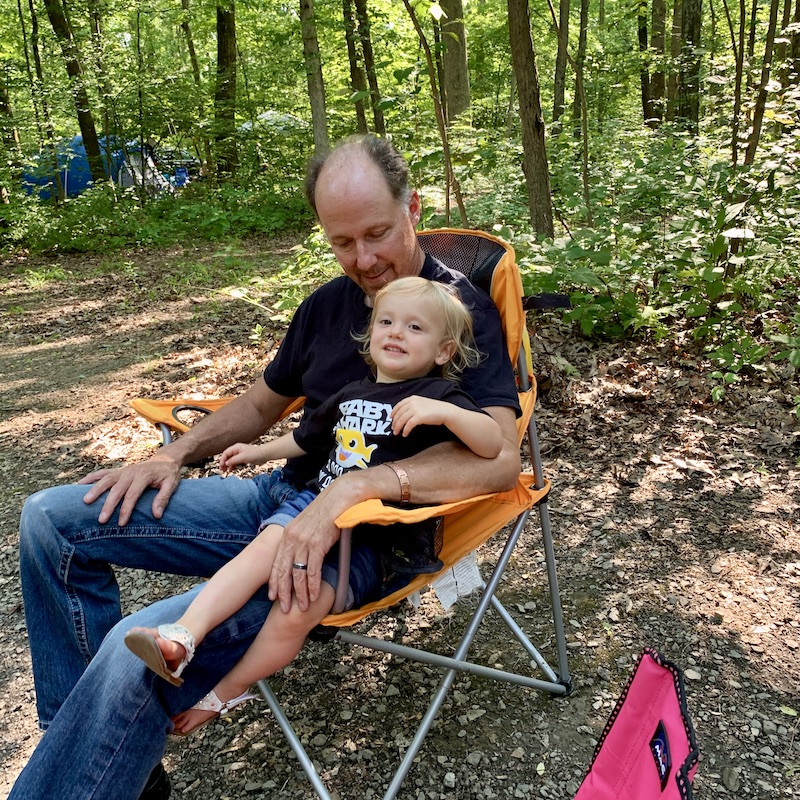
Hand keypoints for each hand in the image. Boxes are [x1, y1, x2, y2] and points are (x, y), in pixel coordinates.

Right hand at [78, 453, 182, 525]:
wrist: (164, 460)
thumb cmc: (168, 475)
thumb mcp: (172, 484)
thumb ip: (163, 498)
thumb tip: (156, 515)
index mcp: (144, 475)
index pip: (132, 494)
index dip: (126, 509)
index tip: (121, 523)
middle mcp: (130, 472)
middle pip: (117, 489)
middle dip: (108, 505)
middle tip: (101, 520)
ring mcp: (122, 471)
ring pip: (105, 480)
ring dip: (95, 490)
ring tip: (85, 502)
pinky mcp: (117, 471)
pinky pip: (101, 473)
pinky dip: (90, 478)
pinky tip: (78, 485)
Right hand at [219, 443, 259, 471]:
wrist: (264, 455)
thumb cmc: (254, 454)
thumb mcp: (243, 457)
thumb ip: (233, 460)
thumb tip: (226, 463)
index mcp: (236, 448)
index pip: (226, 453)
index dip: (222, 460)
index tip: (221, 466)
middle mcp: (236, 450)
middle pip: (227, 456)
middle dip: (224, 463)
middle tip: (222, 470)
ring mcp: (239, 454)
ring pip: (230, 460)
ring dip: (227, 465)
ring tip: (225, 471)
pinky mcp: (243, 458)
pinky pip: (235, 462)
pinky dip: (232, 466)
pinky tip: (231, 470)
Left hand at [268, 472, 367, 612]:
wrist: (339, 498)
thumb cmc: (326, 510)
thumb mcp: (306, 524)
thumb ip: (300, 538)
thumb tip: (300, 554)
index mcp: (287, 534)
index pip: (276, 562)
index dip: (274, 581)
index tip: (272, 596)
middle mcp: (292, 538)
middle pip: (284, 571)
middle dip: (284, 592)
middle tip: (284, 609)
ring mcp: (304, 542)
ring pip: (298, 574)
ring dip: (300, 593)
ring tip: (301, 607)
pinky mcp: (318, 544)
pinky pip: (313, 571)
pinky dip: (313, 586)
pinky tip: (314, 596)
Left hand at [390, 396, 447, 436]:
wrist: (445, 411)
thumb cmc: (435, 408)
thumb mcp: (422, 403)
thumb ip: (413, 405)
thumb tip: (404, 414)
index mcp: (412, 398)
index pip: (399, 405)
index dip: (393, 412)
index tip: (391, 418)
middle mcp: (412, 403)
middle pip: (399, 413)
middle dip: (395, 422)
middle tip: (393, 428)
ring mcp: (415, 410)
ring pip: (401, 420)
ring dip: (398, 427)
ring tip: (397, 433)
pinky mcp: (419, 417)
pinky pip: (408, 425)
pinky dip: (405, 430)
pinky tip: (405, 434)